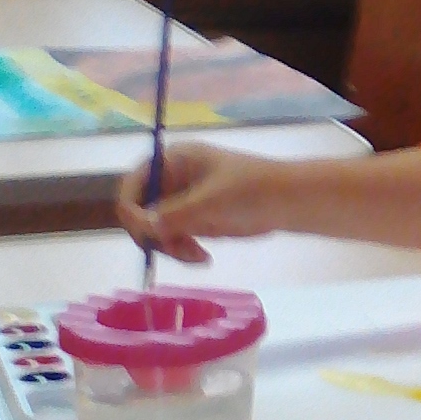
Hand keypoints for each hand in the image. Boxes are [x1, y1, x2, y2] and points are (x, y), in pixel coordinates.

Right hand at [115, 143, 293, 264]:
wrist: (288, 202)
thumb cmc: (251, 190)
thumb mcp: (209, 201)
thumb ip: (174, 214)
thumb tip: (142, 225)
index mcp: (173, 161)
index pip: (134, 183)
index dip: (132, 208)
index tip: (143, 232)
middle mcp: (172, 180)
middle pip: (141, 210)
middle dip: (153, 234)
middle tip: (174, 249)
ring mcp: (182, 202)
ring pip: (155, 230)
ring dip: (169, 247)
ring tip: (196, 256)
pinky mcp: (194, 221)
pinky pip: (174, 239)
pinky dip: (182, 251)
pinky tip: (203, 258)